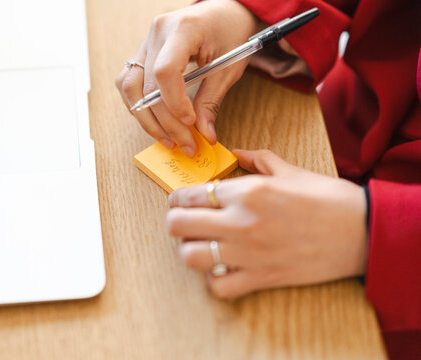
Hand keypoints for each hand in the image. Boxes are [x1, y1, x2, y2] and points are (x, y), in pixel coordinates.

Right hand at [115, 0, 260, 156]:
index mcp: (183, 29)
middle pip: (148, 85)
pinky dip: (139, 106)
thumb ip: (212, 101)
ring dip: (145, 118)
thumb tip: (204, 135)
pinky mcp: (142, 52)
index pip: (166, 71)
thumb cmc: (230, 33)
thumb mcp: (228, 68)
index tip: (190, 123)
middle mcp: (157, 32)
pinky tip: (155, 122)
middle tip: (185, 143)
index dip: (175, 103)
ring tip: (167, 139)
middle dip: (166, 122)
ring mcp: (145, 41)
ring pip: (129, 86)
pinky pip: (129, 82)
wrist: (224, 12)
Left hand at [167, 150, 367, 298]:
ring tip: (201, 245)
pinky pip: (219, 287)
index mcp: (246, 192)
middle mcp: (240, 222)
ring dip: (190, 251)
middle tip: (185, 221)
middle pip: (178, 225)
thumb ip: (256, 159)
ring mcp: (249, 253)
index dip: (178, 197)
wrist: (361, 230)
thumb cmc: (327, 198)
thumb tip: (235, 153)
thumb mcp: (289, 170)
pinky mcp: (261, 278)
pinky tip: (223, 268)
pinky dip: (215, 280)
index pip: (189, 195)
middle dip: (176, 222)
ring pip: (190, 257)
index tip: (179, 200)